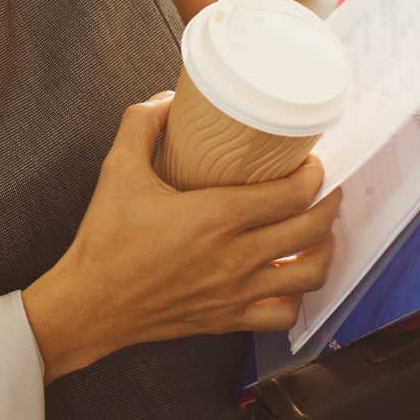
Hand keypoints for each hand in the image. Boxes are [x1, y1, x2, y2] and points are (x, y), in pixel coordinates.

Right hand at [25, 91, 340, 381]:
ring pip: (309, 274)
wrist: (90, 305)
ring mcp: (236, 292)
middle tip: (326, 187)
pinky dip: (297, 296)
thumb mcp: (118, 170)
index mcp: (215, 217)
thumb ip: (141, 124)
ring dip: (324, 250)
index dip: (316, 175)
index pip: (293, 194)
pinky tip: (289, 278)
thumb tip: (168, 99)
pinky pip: (284, 315)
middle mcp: (235, 257)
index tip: (313, 161)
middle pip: (312, 230)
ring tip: (319, 231)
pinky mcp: (228, 320)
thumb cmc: (105, 240)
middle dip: (330, 204)